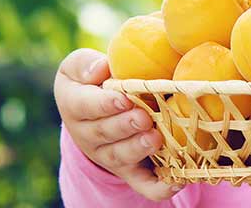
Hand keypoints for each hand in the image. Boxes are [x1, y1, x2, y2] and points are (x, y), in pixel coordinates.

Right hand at [54, 48, 182, 200]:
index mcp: (74, 106)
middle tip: (143, 118)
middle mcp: (88, 135)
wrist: (94, 107)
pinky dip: (158, 187)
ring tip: (155, 139)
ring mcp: (109, 155)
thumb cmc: (92, 80)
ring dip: (138, 150)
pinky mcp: (129, 169)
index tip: (123, 98)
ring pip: (121, 157)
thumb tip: (100, 69)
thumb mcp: (80, 66)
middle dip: (125, 127)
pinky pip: (142, 184)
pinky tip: (176, 182)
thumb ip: (85, 64)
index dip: (104, 104)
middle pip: (104, 134)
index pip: (85, 107)